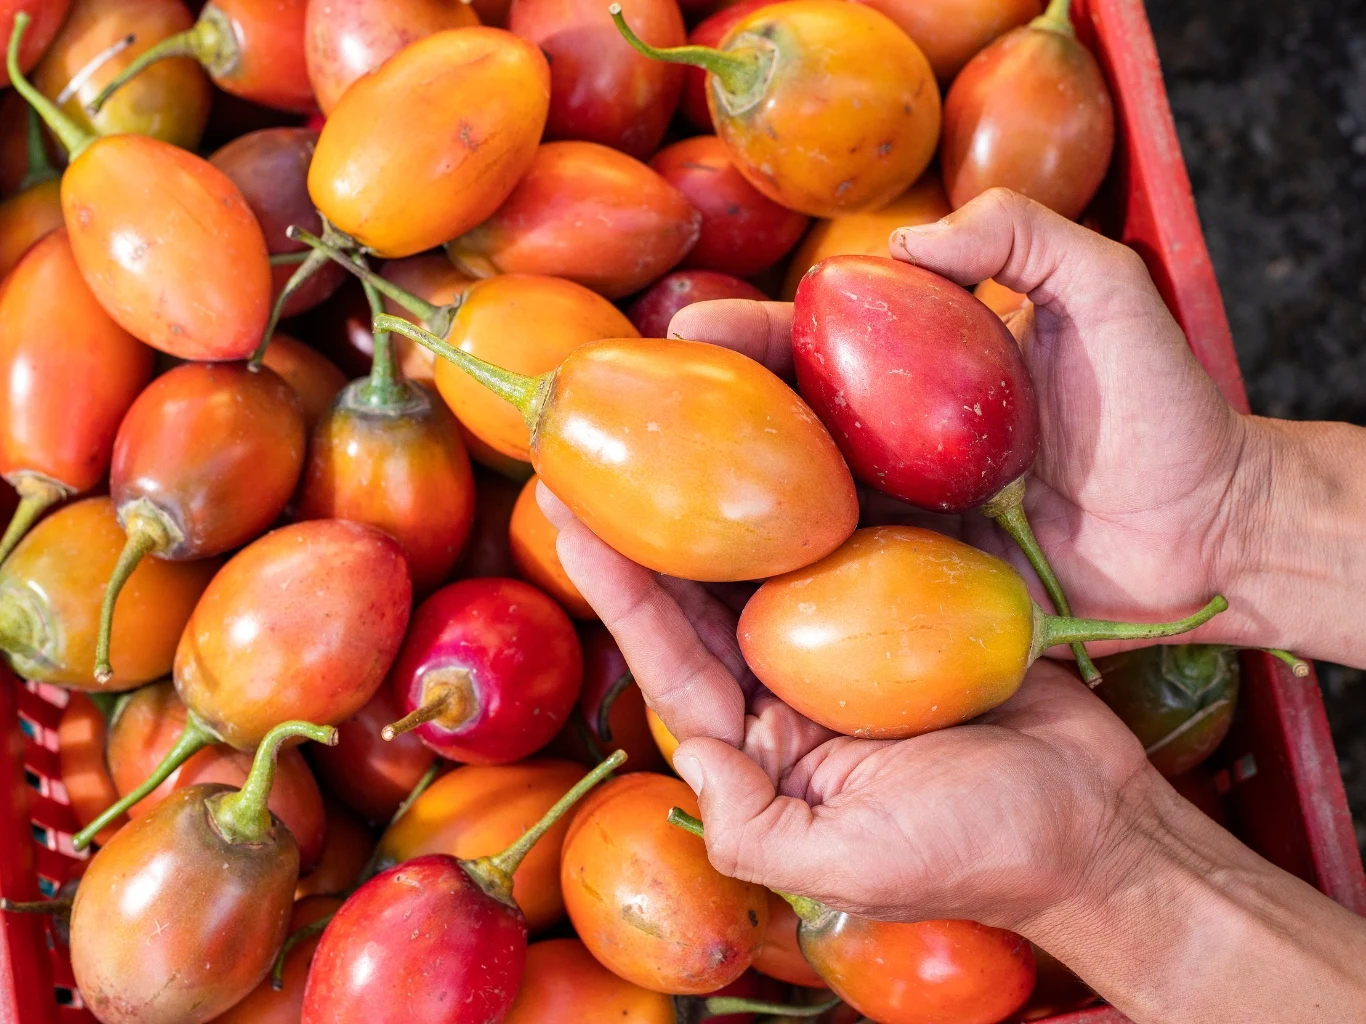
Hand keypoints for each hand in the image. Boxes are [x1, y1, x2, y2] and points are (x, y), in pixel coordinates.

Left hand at [539, 474, 1365, 1023]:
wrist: (1099, 822)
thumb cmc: (981, 854)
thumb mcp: (855, 862)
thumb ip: (756, 827)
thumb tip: (686, 753)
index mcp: (761, 749)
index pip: (671, 661)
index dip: (620, 590)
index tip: (569, 516)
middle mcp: (789, 690)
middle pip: (703, 599)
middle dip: (648, 529)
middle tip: (596, 449)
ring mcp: (845, 645)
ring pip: (767, 560)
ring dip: (723, 499)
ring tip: (677, 420)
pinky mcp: (907, 605)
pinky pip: (848, 544)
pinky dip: (816, 495)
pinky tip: (790, 433)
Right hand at [663, 189, 1274, 655]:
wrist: (1211, 530)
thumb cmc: (1166, 412)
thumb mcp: (1108, 295)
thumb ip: (1025, 236)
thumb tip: (907, 236)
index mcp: (927, 367)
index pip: (820, 342)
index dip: (749, 336)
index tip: (683, 333)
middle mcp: (900, 439)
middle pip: (786, 423)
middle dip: (708, 417)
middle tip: (637, 413)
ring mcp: (907, 512)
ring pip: (798, 500)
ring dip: (724, 501)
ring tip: (647, 502)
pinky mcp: (920, 580)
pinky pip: (841, 571)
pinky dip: (781, 570)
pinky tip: (719, 577)